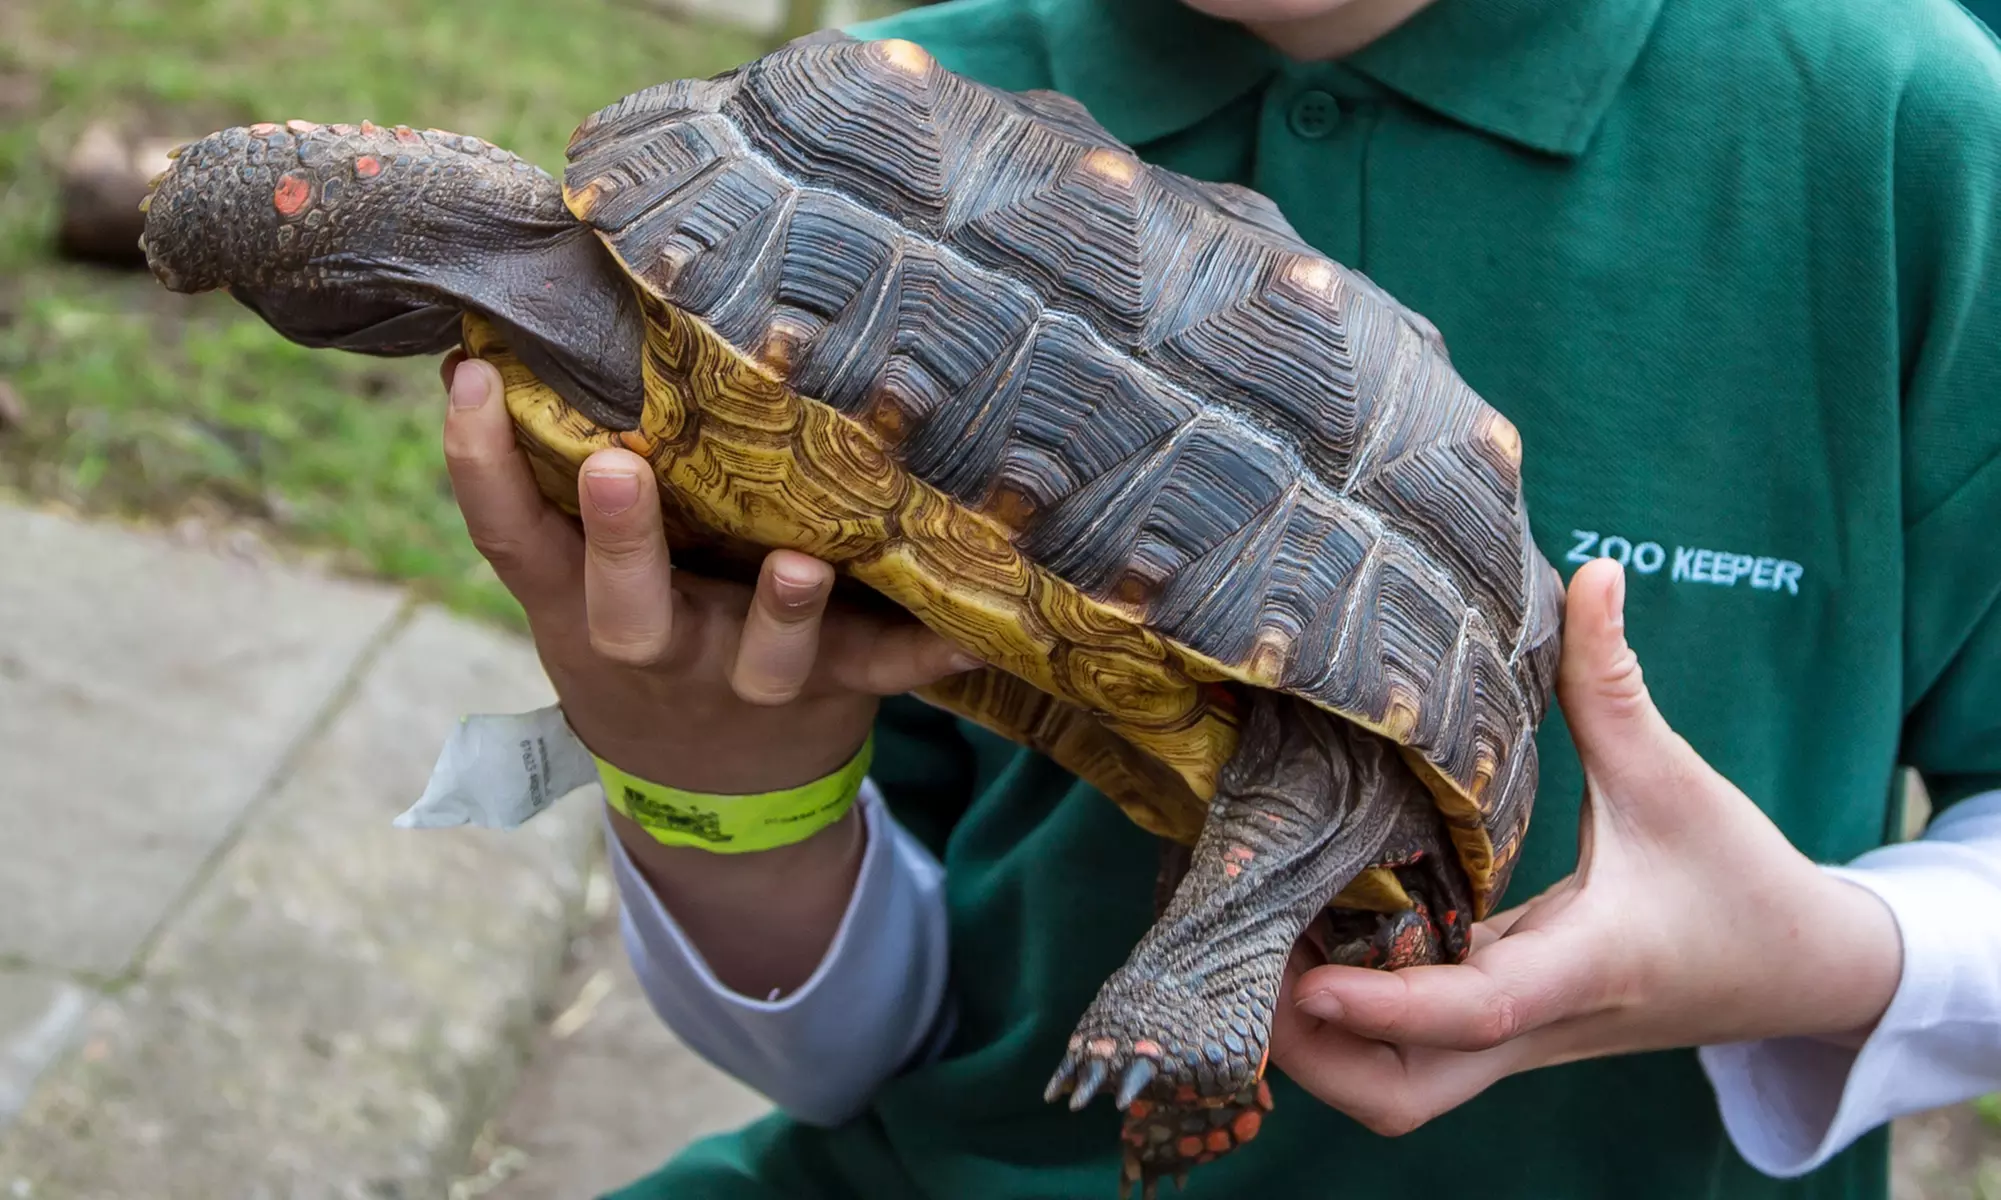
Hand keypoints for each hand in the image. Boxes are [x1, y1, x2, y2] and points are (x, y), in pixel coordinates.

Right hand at [440, 352, 976, 994]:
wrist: (706, 792)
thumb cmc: (636, 636)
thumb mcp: (575, 584)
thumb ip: (556, 490)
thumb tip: (507, 340)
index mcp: (579, 608)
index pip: (510, 538)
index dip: (477, 464)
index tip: (468, 377)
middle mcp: (657, 647)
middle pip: (627, 609)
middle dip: (622, 540)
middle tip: (616, 465)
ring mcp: (746, 676)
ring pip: (763, 655)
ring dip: (781, 614)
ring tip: (800, 563)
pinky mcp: (834, 687)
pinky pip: (886, 671)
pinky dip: (930, 656)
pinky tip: (979, 636)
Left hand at [1268, 557, 1903, 1135]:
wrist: (1801, 972)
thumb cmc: (1739, 879)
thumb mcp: (1673, 777)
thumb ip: (1615, 681)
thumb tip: (1593, 572)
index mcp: (1580, 967)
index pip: (1474, 1010)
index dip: (1383, 1003)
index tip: (1305, 981)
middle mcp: (1536, 1023)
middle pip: (1406, 1094)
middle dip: (1317, 1056)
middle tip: (1244, 963)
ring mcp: (1516, 1039)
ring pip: (1402, 1088)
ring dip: (1323, 1044)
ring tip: (1258, 944)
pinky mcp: (1505, 1030)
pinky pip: (1413, 1050)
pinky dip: (1351, 1016)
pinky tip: (1305, 941)